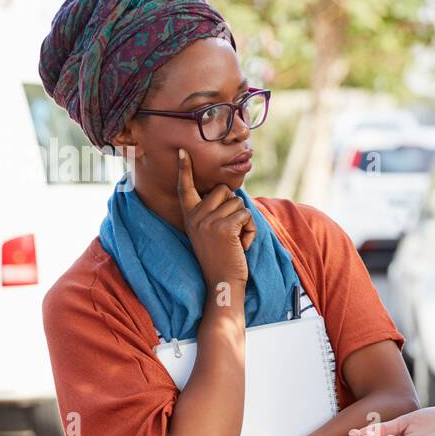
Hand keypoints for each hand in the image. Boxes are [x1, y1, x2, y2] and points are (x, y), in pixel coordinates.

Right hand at [176, 147, 255, 287]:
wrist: (222, 283)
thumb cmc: (221, 259)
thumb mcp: (209, 233)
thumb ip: (212, 214)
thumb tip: (228, 193)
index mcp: (189, 216)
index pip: (185, 188)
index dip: (185, 170)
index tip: (183, 152)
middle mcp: (195, 216)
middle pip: (224, 191)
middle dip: (235, 208)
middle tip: (232, 231)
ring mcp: (208, 221)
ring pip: (238, 203)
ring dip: (245, 221)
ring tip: (237, 240)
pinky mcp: (223, 227)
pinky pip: (246, 214)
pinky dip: (251, 229)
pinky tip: (242, 244)